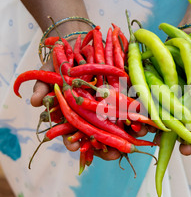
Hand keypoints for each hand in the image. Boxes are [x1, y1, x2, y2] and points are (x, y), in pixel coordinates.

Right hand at [30, 59, 155, 160]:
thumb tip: (33, 101)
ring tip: (134, 143)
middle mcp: (94, 116)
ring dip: (130, 138)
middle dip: (109, 150)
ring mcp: (111, 109)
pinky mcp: (127, 97)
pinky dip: (144, 120)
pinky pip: (137, 112)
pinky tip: (151, 127)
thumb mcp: (49, 73)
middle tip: (114, 154)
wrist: (82, 42)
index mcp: (76, 117)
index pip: (75, 138)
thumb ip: (41, 87)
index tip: (76, 149)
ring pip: (122, 130)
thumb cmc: (63, 62)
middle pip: (102, 140)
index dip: (75, 145)